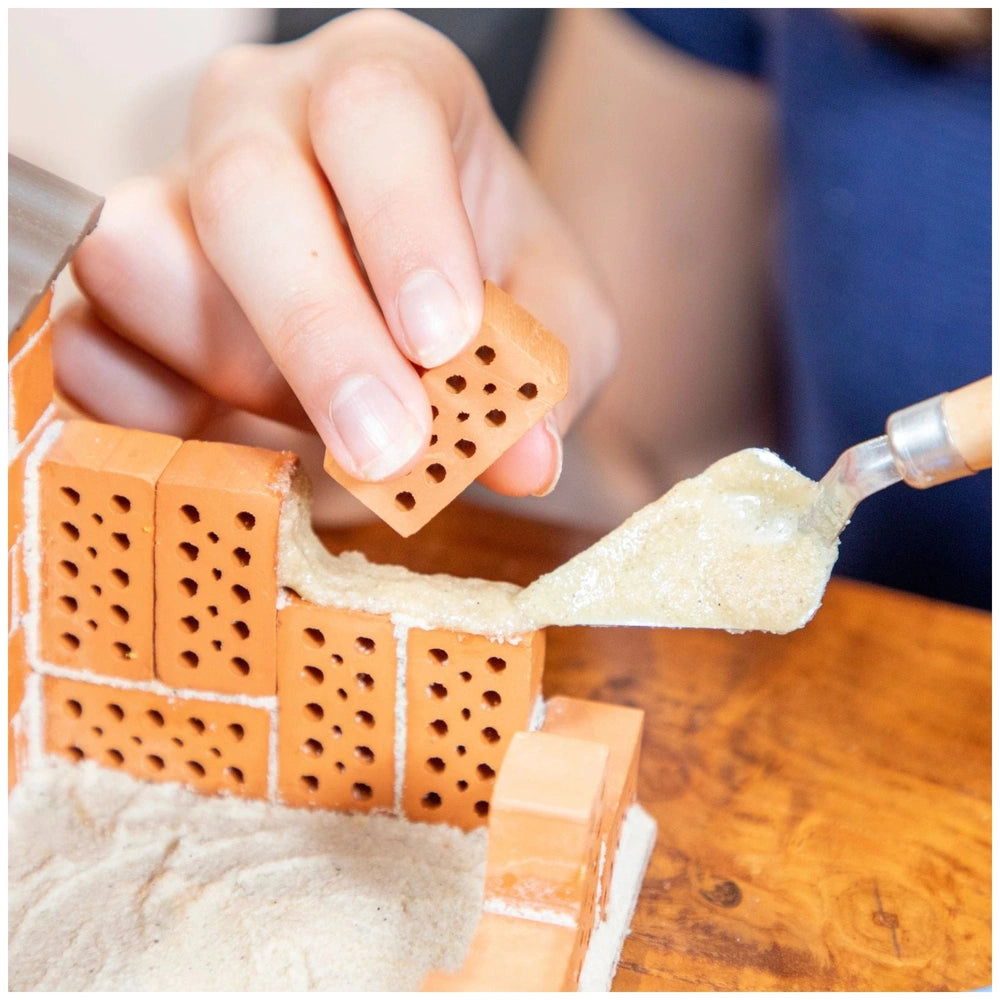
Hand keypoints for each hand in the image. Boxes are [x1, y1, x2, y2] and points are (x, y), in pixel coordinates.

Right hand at [55, 9, 617, 499]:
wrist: (402, 317)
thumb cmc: (480, 293)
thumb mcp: (551, 325)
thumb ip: (546, 378)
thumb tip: (525, 460)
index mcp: (386, 93)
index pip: (376, 108)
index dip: (405, 223)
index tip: (445, 340)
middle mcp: (262, 121)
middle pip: (247, 185)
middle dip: (317, 332)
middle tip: (389, 444)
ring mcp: (169, 198)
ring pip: (142, 263)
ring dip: (239, 374)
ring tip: (318, 416)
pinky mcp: (114, 296)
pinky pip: (90, 353)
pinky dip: (161, 419)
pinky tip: (241, 432)